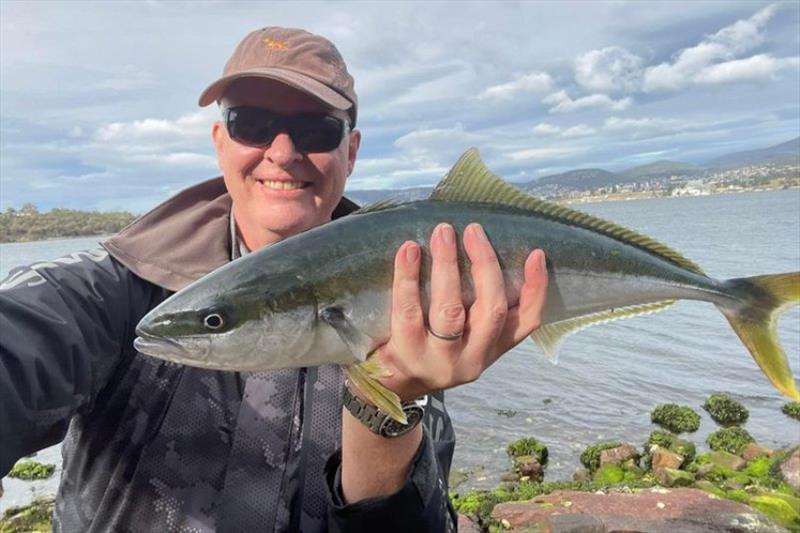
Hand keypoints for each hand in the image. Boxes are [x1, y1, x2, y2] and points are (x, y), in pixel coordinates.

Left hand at [375, 222, 547, 399]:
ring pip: (451, 309)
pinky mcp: (407, 353)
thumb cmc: (426, 349)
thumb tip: (483, 252)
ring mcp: (439, 359)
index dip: (536, 289)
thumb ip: (477, 310)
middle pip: (491, 310)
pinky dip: (408, 276)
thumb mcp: (461, 340)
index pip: (526, 322)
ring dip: (448, 265)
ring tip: (442, 233)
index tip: (536, 255)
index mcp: (490, 349)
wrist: (385, 387)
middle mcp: (471, 358)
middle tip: (473, 230)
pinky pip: (409, 309)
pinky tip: (409, 251)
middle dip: (485, 265)